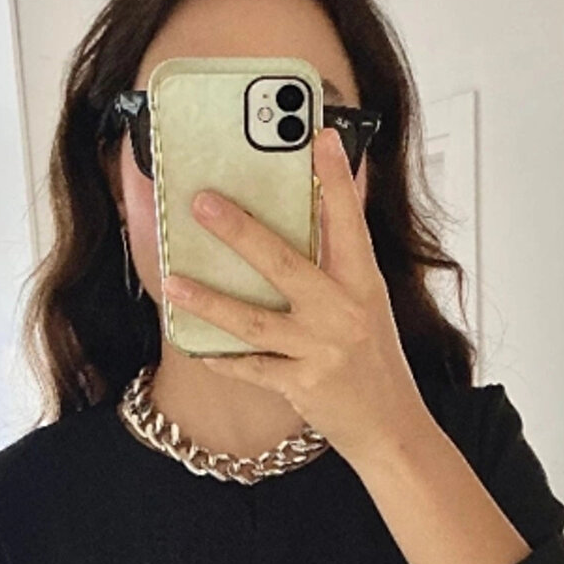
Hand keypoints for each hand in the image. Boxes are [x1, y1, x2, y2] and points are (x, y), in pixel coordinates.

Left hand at [161, 126, 429, 465]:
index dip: (335, 179)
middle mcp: (342, 313)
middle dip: (240, 232)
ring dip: (209, 300)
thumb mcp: (366, 303)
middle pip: (284, 264)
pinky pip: (250, 367)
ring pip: (253, 321)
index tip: (320, 136)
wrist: (390, 427)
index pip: (349, 222)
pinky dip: (221, 357)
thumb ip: (338, 262)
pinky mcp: (301, 385)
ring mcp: (320, 351)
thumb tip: (310, 211)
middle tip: (203, 203)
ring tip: (173, 282)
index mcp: (363, 284)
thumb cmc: (374, 360)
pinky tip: (194, 343)